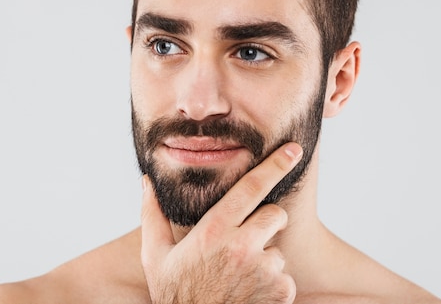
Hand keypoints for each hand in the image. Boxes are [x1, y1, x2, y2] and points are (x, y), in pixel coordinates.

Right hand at [140, 142, 302, 303]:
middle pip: (275, 215)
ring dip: (265, 258)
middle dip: (266, 222)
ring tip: (240, 277)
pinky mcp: (281, 292)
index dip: (275, 165)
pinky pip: (285, 276)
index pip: (251, 188)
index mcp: (214, 232)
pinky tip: (249, 293)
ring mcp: (264, 271)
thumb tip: (146, 183)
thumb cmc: (175, 296)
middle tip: (245, 241)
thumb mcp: (155, 257)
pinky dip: (273, 283)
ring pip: (278, 249)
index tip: (294, 150)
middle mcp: (243, 247)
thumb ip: (152, 216)